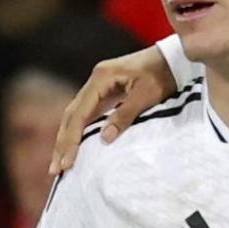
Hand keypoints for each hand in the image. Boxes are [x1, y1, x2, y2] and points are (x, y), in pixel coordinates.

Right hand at [49, 45, 177, 175]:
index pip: (79, 113)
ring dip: (67, 138)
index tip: (67, 162)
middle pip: (71, 115)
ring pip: (76, 115)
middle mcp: (95, 80)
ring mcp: (98, 86)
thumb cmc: (162, 75)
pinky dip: (79, 131)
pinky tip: (75, 146)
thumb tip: (104, 139)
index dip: (71, 139)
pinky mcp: (105, 92)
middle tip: (55, 169)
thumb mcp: (146, 96)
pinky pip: (87, 114)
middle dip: (62, 143)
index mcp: (101, 78)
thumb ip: (125, 116)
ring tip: (61, 163)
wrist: (173, 58)